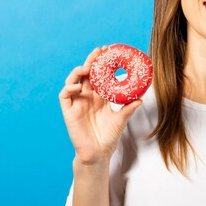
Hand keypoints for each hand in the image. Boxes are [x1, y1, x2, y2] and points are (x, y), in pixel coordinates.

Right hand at [59, 46, 142, 165]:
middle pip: (86, 74)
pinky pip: (65, 95)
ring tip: (87, 67)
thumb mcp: (121, 120)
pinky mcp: (68, 111)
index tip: (109, 51)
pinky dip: (69, 88)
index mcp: (99, 97)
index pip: (99, 75)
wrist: (98, 154)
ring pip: (73, 81)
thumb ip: (128, 109)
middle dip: (91, 61)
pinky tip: (78, 86)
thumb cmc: (109, 138)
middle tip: (98, 51)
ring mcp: (77, 103)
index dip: (102, 63)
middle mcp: (87, 97)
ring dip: (78, 71)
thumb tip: (140, 98)